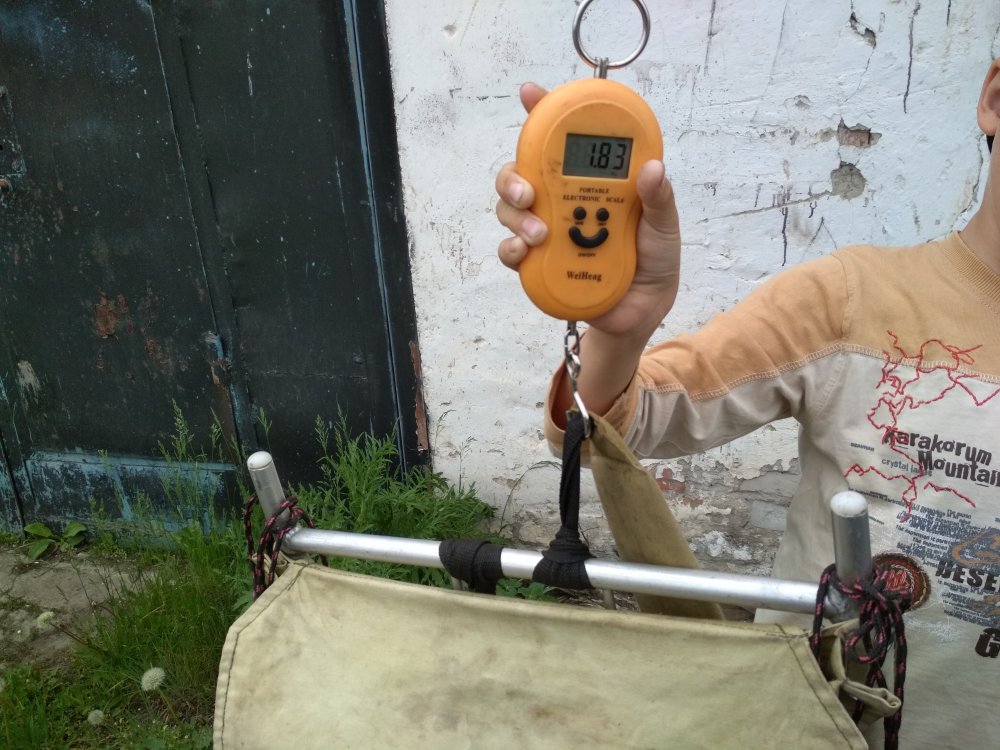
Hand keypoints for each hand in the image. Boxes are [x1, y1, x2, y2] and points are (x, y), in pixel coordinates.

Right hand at [495, 83, 681, 340]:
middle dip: (513, 177)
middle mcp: (562, 200)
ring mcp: (547, 232)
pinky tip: (523, 254)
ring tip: (538, 236)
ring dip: (515, 217)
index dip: (542, 112)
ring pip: (510, 210)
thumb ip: (659, 198)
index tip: (529, 94)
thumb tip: (653, 169)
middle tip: (529, 192)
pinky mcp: (538, 265)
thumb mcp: (664, 225)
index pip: (563, 141)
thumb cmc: (654, 260)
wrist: (643, 311)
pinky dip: (511, 251)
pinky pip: (511, 253)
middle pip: (520, 173)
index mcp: (590, 181)